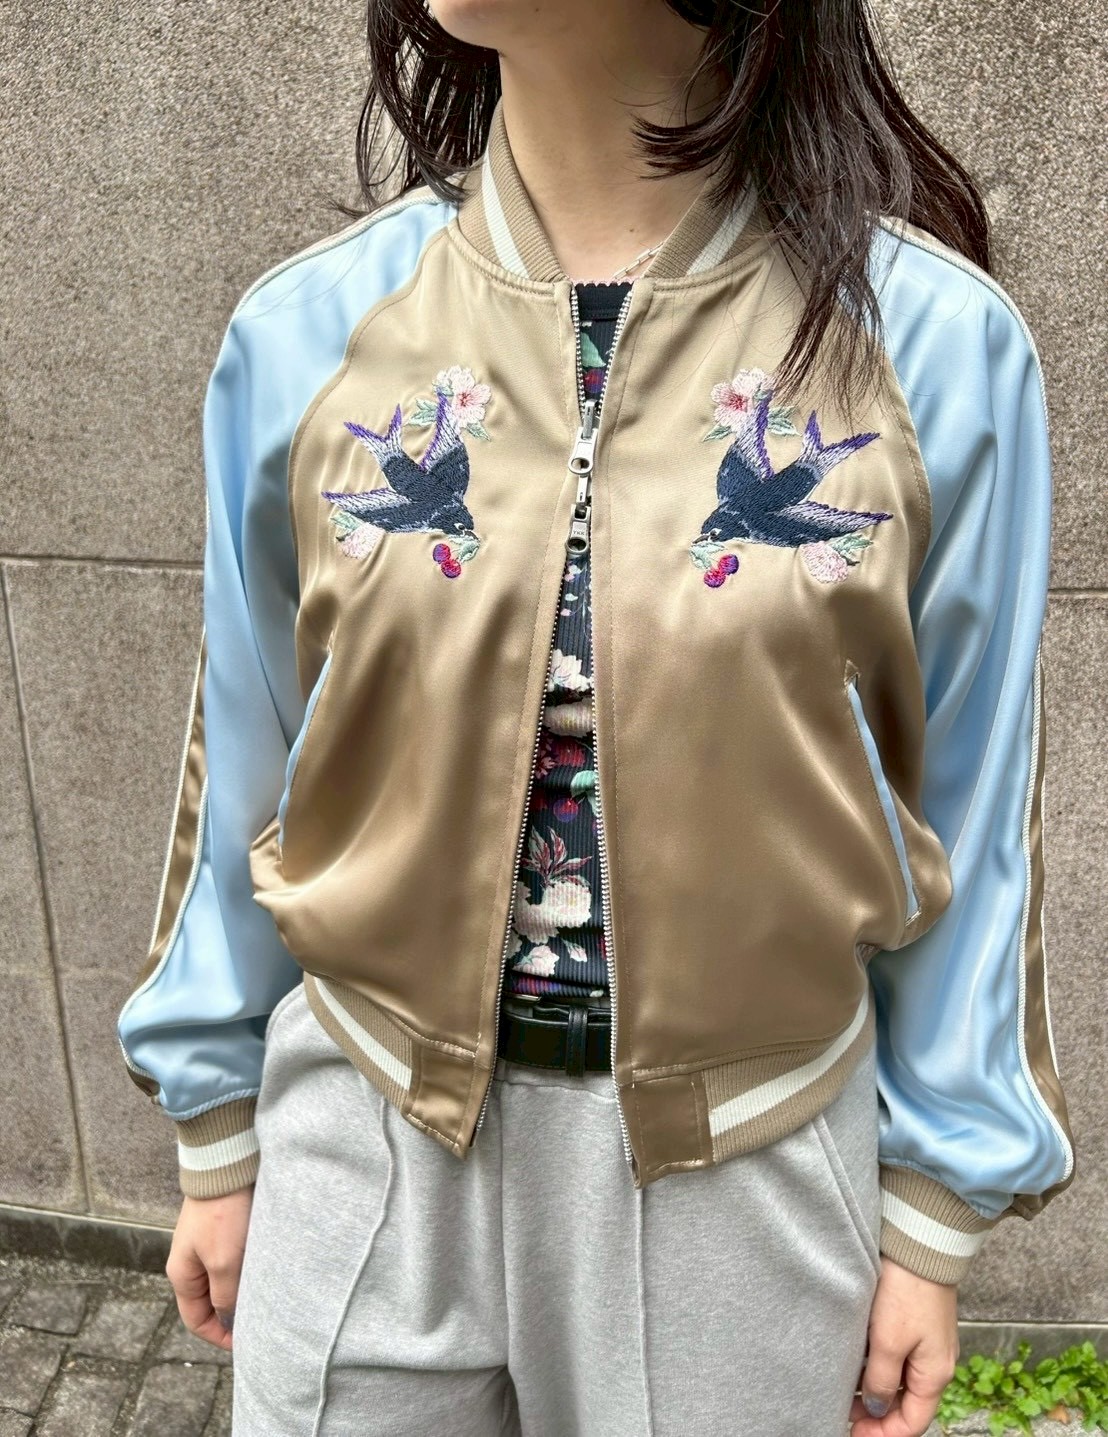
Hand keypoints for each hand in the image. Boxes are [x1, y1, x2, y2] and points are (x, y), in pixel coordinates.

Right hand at [165, 1186, 254, 1350]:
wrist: (225, 1165)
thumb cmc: (221, 1214)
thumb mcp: (224, 1262)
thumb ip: (225, 1296)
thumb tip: (230, 1320)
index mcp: (182, 1274)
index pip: (196, 1320)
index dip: (218, 1335)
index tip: (245, 1342)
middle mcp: (189, 1261)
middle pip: (208, 1302)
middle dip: (230, 1314)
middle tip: (258, 1322)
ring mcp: (204, 1244)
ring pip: (222, 1280)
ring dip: (240, 1291)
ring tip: (264, 1298)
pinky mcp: (221, 1228)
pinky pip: (231, 1260)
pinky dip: (245, 1270)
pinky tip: (263, 1270)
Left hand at [849, 1256, 958, 1435]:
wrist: (920, 1243)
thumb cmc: (907, 1291)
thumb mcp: (888, 1341)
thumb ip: (881, 1380)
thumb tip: (877, 1407)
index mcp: (935, 1374)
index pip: (914, 1422)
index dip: (884, 1435)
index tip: (854, 1434)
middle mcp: (935, 1363)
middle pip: (907, 1404)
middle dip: (877, 1415)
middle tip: (844, 1413)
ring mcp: (926, 1343)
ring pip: (900, 1381)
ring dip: (876, 1391)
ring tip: (845, 1391)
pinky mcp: (915, 1324)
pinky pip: (898, 1358)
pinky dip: (879, 1368)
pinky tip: (857, 1363)